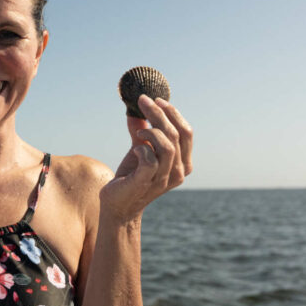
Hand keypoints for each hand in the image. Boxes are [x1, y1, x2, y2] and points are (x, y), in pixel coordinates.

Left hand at [100, 94, 193, 219]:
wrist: (118, 205)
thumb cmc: (131, 177)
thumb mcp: (139, 149)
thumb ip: (140, 131)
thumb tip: (136, 109)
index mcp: (182, 163)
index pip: (187, 133)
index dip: (173, 113)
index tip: (157, 99)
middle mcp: (178, 172)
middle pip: (177, 135)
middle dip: (160, 114)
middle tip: (143, 101)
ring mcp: (163, 179)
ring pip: (168, 146)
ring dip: (152, 131)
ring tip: (138, 130)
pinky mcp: (145, 183)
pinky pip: (150, 160)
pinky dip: (142, 148)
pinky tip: (134, 148)